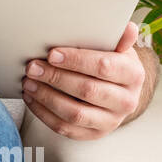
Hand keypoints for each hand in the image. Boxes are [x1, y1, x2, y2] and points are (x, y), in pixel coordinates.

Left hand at [21, 21, 147, 139]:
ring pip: (74, 113)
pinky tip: (31, 98)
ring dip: (46, 97)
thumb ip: (118, 38)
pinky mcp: (93, 134)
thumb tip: (128, 27)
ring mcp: (110, 121)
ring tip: (28, 82)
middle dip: (55, 77)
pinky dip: (43, 113)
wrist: (117, 91)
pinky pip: (65, 128)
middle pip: (87, 90)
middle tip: (32, 67)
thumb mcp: (116, 48)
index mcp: (133, 75)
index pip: (104, 67)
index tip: (52, 54)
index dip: (76, 60)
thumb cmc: (111, 63)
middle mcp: (126, 101)